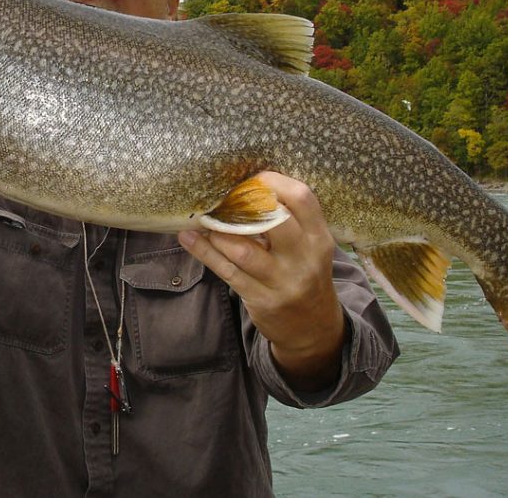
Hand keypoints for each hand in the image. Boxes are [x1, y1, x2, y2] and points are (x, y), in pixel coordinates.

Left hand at [178, 172, 345, 391]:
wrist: (313, 327)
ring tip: (202, 219)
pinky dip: (204, 252)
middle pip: (273, 221)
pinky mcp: (261, 299)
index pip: (302, 198)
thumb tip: (246, 185)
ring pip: (242, 249)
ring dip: (217, 231)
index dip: (273, 182)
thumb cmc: (305, 273)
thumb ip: (290, 220)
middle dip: (241, 205)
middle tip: (223, 199)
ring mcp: (282, 282)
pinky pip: (227, 271)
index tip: (252, 179)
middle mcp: (304, 258)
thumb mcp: (311, 247)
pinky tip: (188, 238)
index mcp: (319, 238)